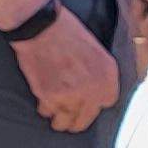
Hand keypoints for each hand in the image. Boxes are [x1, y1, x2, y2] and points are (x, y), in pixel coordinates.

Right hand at [14, 5, 122, 131]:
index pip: (107, 102)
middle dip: (77, 120)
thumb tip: (97, 92)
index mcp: (107, 74)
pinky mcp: (48, 96)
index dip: (95, 102)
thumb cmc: (66, 31)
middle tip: (70, 118)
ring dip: (60, 119)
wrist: (40, 26)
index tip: (88, 102)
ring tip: (55, 113)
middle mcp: (93, 89)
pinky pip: (47, 111)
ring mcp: (71, 95)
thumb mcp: (95, 49)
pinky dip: (44, 106)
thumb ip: (100, 73)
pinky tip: (43, 98)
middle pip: (86, 119)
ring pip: (64, 122)